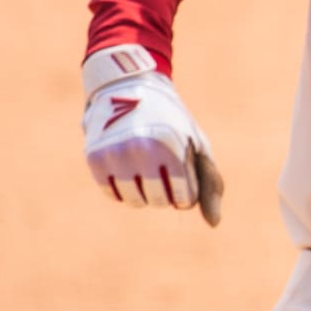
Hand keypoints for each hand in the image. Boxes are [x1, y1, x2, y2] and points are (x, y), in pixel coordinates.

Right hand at [80, 44, 224, 226]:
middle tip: (163, 169)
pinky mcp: (95, 158)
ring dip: (144, 193)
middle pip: (159, 202)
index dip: (186, 192)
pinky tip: (129, 167)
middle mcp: (142, 150)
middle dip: (165, 192)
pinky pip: (113, 194)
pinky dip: (123, 188)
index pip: (184, 198)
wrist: (128, 87)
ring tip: (147, 168)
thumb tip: (214, 223)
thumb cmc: (172, 122)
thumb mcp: (197, 145)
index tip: (183, 176)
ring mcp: (116, 154)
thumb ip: (210, 184)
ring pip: (135, 202)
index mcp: (173, 146)